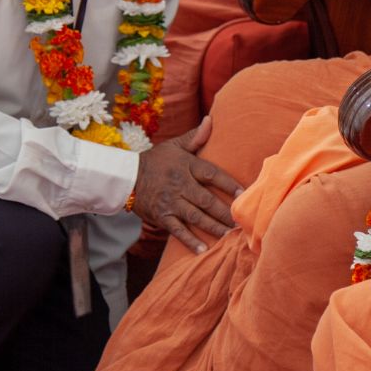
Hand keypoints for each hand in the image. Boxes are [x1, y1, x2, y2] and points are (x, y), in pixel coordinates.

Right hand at [131, 116, 242, 254]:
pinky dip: (190, 241)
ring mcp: (170, 202)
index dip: (228, 183)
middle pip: (206, 200)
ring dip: (214, 227)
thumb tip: (211, 120)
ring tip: (230, 235)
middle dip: (225, 211)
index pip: (211, 174)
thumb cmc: (155, 160)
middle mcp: (180, 184)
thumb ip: (195, 137)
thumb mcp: (174, 145)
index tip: (244, 193)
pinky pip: (178, 230)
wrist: (125, 177)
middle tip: (242, 221)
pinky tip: (204, 249)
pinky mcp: (161, 216)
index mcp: (186, 166)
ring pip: (195, 217)